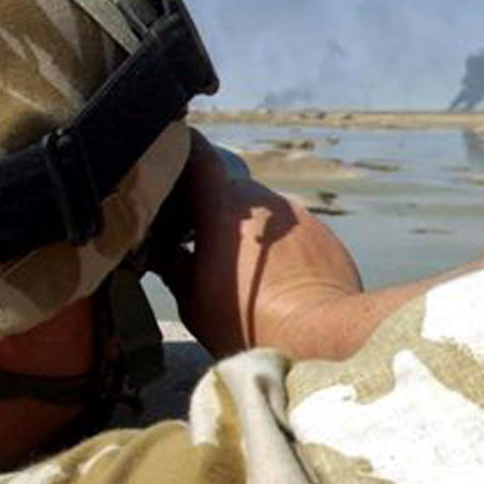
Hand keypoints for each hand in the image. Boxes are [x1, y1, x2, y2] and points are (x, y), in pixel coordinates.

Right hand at [159, 130, 362, 357]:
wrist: (321, 333)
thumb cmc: (249, 320)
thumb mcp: (193, 300)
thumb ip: (173, 266)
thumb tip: (160, 251)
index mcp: (222, 208)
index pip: (198, 157)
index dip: (183, 150)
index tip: (172, 157)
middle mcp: (263, 203)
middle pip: (232, 189)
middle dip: (216, 210)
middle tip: (202, 242)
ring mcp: (298, 217)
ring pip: (265, 213)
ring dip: (251, 232)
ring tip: (245, 272)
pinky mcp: (324, 236)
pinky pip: (295, 234)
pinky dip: (283, 250)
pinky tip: (280, 281)